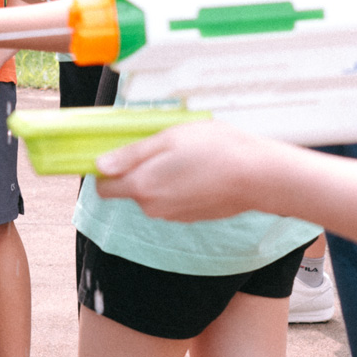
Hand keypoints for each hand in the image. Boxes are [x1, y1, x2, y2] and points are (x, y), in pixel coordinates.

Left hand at [95, 120, 280, 221]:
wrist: (257, 176)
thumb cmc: (215, 150)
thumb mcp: (168, 139)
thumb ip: (130, 155)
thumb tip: (100, 165)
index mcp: (142, 187)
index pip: (103, 188)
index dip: (108, 169)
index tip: (121, 151)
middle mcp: (153, 207)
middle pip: (130, 189)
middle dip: (139, 169)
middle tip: (164, 145)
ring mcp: (173, 216)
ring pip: (153, 194)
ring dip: (161, 176)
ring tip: (187, 155)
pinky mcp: (190, 217)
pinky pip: (173, 200)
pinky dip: (179, 186)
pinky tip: (199, 170)